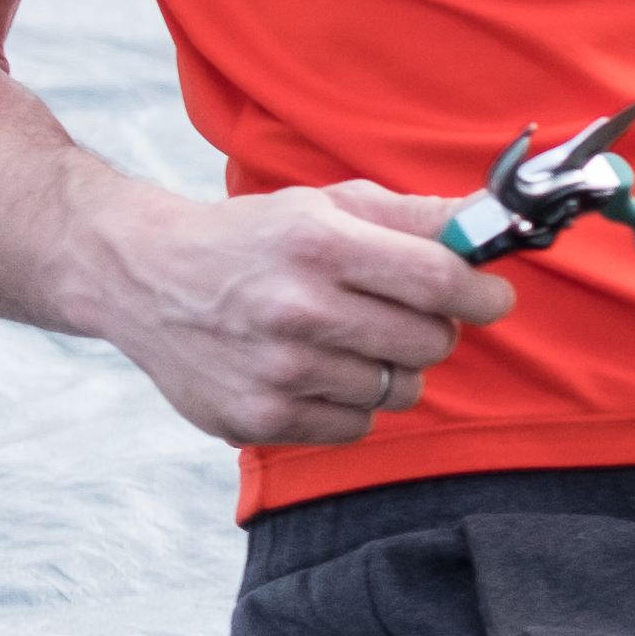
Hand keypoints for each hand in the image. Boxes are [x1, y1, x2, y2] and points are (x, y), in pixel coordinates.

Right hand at [86, 179, 511, 449]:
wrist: (142, 276)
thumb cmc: (253, 239)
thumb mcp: (325, 207)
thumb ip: (415, 218)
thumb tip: (492, 224)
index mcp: (317, 245)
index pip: (438, 280)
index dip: (482, 293)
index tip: (490, 296)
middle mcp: (295, 309)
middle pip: (429, 342)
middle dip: (433, 329)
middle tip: (401, 314)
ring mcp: (275, 370)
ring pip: (398, 390)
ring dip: (390, 369)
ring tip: (347, 341)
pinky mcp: (257, 418)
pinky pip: (356, 428)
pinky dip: (350, 405)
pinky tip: (315, 372)